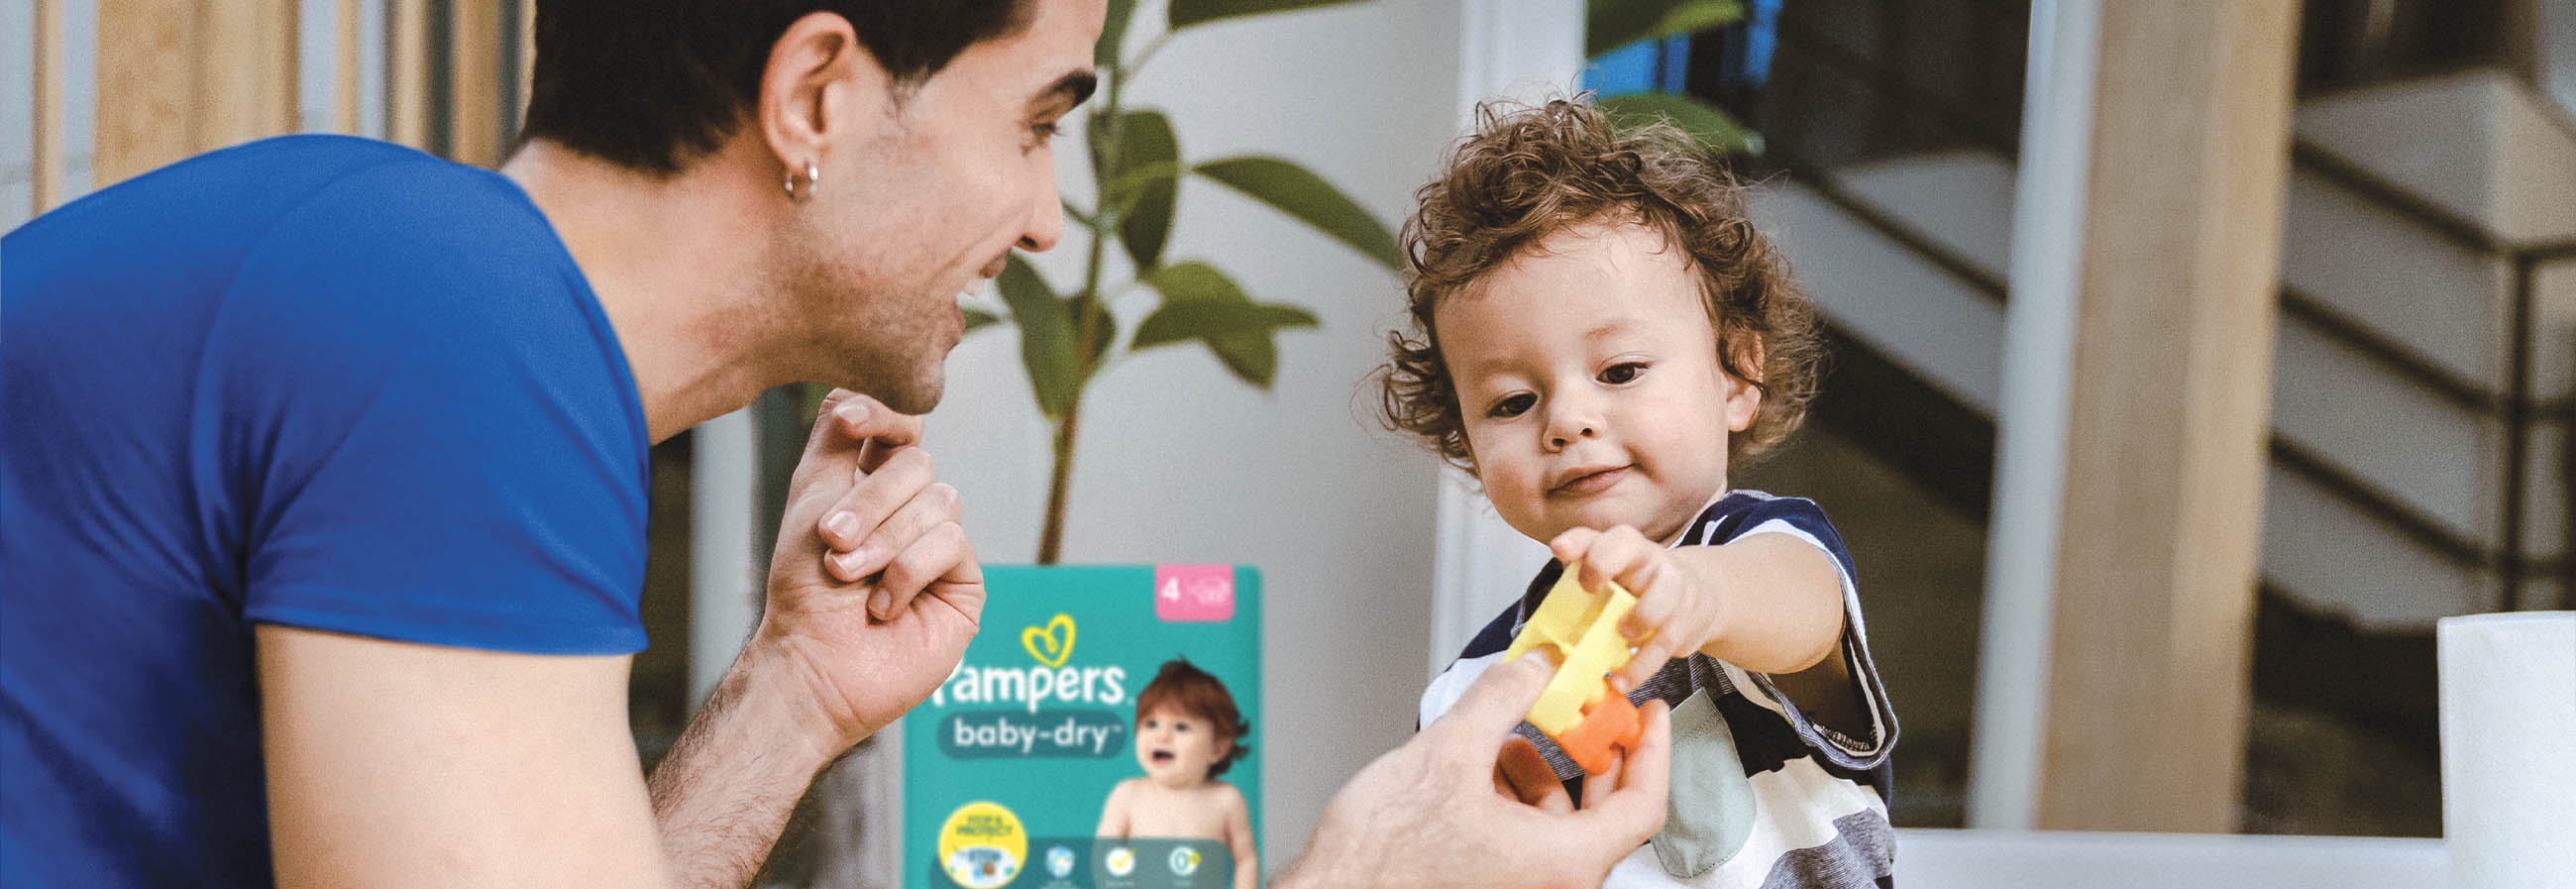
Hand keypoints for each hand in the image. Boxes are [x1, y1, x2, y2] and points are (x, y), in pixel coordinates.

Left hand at [804, 399, 965, 621]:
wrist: (812, 660)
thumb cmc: (801, 587)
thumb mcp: (811, 496)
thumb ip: (836, 435)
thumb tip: (862, 387)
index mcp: (874, 481)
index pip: (902, 424)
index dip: (886, 415)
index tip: (853, 422)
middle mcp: (913, 508)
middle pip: (918, 463)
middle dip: (869, 502)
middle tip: (831, 541)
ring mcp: (942, 544)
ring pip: (939, 501)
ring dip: (884, 543)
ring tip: (851, 578)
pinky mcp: (964, 583)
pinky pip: (951, 544)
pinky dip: (907, 573)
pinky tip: (883, 606)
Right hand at [1278, 656, 1671, 888]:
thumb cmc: (1382, 856)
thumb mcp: (1449, 752)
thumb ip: (1502, 698)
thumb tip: (1536, 665)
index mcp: (1563, 862)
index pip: (1643, 806)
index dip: (1652, 750)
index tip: (1650, 713)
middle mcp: (1553, 883)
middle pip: (1607, 814)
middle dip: (1594, 752)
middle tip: (1587, 709)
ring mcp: (1524, 886)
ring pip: (1562, 824)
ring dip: (1546, 772)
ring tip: (1511, 734)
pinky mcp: (1495, 883)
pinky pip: (1530, 838)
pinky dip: (1517, 797)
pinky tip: (1483, 765)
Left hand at [1550, 525, 1720, 688]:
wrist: (1701, 596)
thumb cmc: (1641, 586)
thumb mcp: (1611, 572)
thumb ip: (1580, 570)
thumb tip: (1552, 584)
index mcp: (1628, 547)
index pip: (1606, 533)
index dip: (1583, 541)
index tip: (1560, 552)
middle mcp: (1652, 561)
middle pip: (1632, 548)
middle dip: (1604, 564)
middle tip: (1588, 590)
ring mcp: (1676, 589)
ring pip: (1664, 597)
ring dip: (1640, 618)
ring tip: (1621, 638)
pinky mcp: (1687, 623)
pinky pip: (1666, 644)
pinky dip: (1642, 666)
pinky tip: (1623, 679)